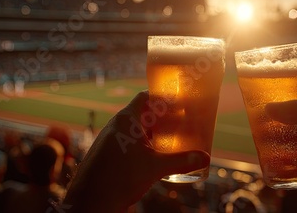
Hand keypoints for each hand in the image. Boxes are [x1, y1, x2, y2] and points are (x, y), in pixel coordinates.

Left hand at [64, 91, 209, 211]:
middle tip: (179, 120)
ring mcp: (108, 139)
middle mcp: (115, 125)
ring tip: (169, 137)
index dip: (161, 96)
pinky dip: (140, 142)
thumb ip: (181, 161)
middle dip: (160, 116)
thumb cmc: (121, 178)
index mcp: (126, 120)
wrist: (91, 200)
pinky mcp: (105, 152)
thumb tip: (205, 158)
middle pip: (141, 112)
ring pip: (133, 128)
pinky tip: (151, 154)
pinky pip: (126, 140)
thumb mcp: (156, 168)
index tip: (177, 100)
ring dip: (150, 131)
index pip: (144, 97)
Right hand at [265, 101, 296, 211]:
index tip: (261, 111)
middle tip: (257, 133)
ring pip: (295, 145)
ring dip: (279, 147)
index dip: (281, 107)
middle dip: (276, 128)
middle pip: (294, 125)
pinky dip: (286, 164)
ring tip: (262, 149)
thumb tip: (270, 106)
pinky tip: (277, 167)